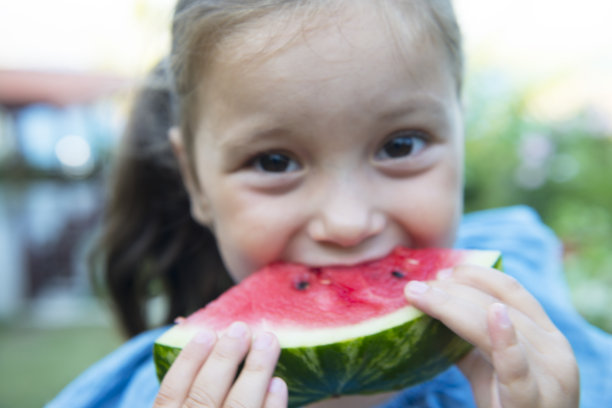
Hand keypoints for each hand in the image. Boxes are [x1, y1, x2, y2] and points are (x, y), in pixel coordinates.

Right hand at [154, 321, 287, 407]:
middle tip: (242, 329)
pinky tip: (278, 384)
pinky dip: (271, 407)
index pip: (170, 393)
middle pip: (204, 398)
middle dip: (224, 359)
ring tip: (268, 342)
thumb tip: (207, 341)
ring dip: (254, 372)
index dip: (188, 361)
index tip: (206, 332)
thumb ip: (186, 395)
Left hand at [405, 265, 578, 407]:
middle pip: (497, 303)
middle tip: (420, 286)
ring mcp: (548, 374)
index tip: (443, 272)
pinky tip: (494, 315)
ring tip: (422, 296)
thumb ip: (470, 342)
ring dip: (452, 306)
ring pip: (496, 327)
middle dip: (454, 290)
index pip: (511, 291)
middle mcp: (554, 349)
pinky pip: (516, 368)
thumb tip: (433, 312)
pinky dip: (504, 339)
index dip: (475, 275)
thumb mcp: (491, 369)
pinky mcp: (533, 400)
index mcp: (547, 335)